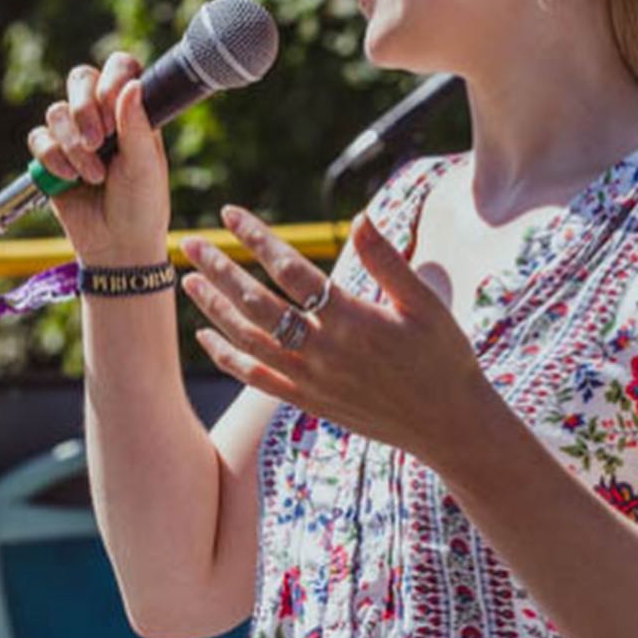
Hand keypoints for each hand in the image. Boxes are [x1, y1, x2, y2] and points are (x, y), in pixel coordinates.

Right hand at [26, 53, 170, 263]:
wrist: (117, 245)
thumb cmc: (142, 205)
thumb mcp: (146, 166)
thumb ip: (137, 125)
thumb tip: (131, 84)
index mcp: (134, 112)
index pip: (119, 68)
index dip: (112, 78)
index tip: (113, 103)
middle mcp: (103, 118)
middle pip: (80, 79)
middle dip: (85, 106)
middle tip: (99, 139)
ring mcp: (75, 135)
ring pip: (57, 112)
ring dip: (73, 144)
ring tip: (94, 175)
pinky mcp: (52, 156)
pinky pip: (39, 138)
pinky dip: (53, 158)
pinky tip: (70, 179)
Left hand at [180, 204, 491, 461]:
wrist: (448, 424)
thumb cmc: (444, 358)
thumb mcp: (426, 303)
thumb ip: (387, 262)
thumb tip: (359, 217)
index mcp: (352, 318)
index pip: (290, 269)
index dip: (257, 238)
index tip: (231, 213)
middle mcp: (324, 350)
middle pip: (256, 302)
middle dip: (220, 269)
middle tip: (191, 243)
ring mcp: (312, 379)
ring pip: (248, 339)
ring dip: (214, 308)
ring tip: (189, 280)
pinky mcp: (308, 402)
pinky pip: (256, 378)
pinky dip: (226, 356)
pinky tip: (206, 336)